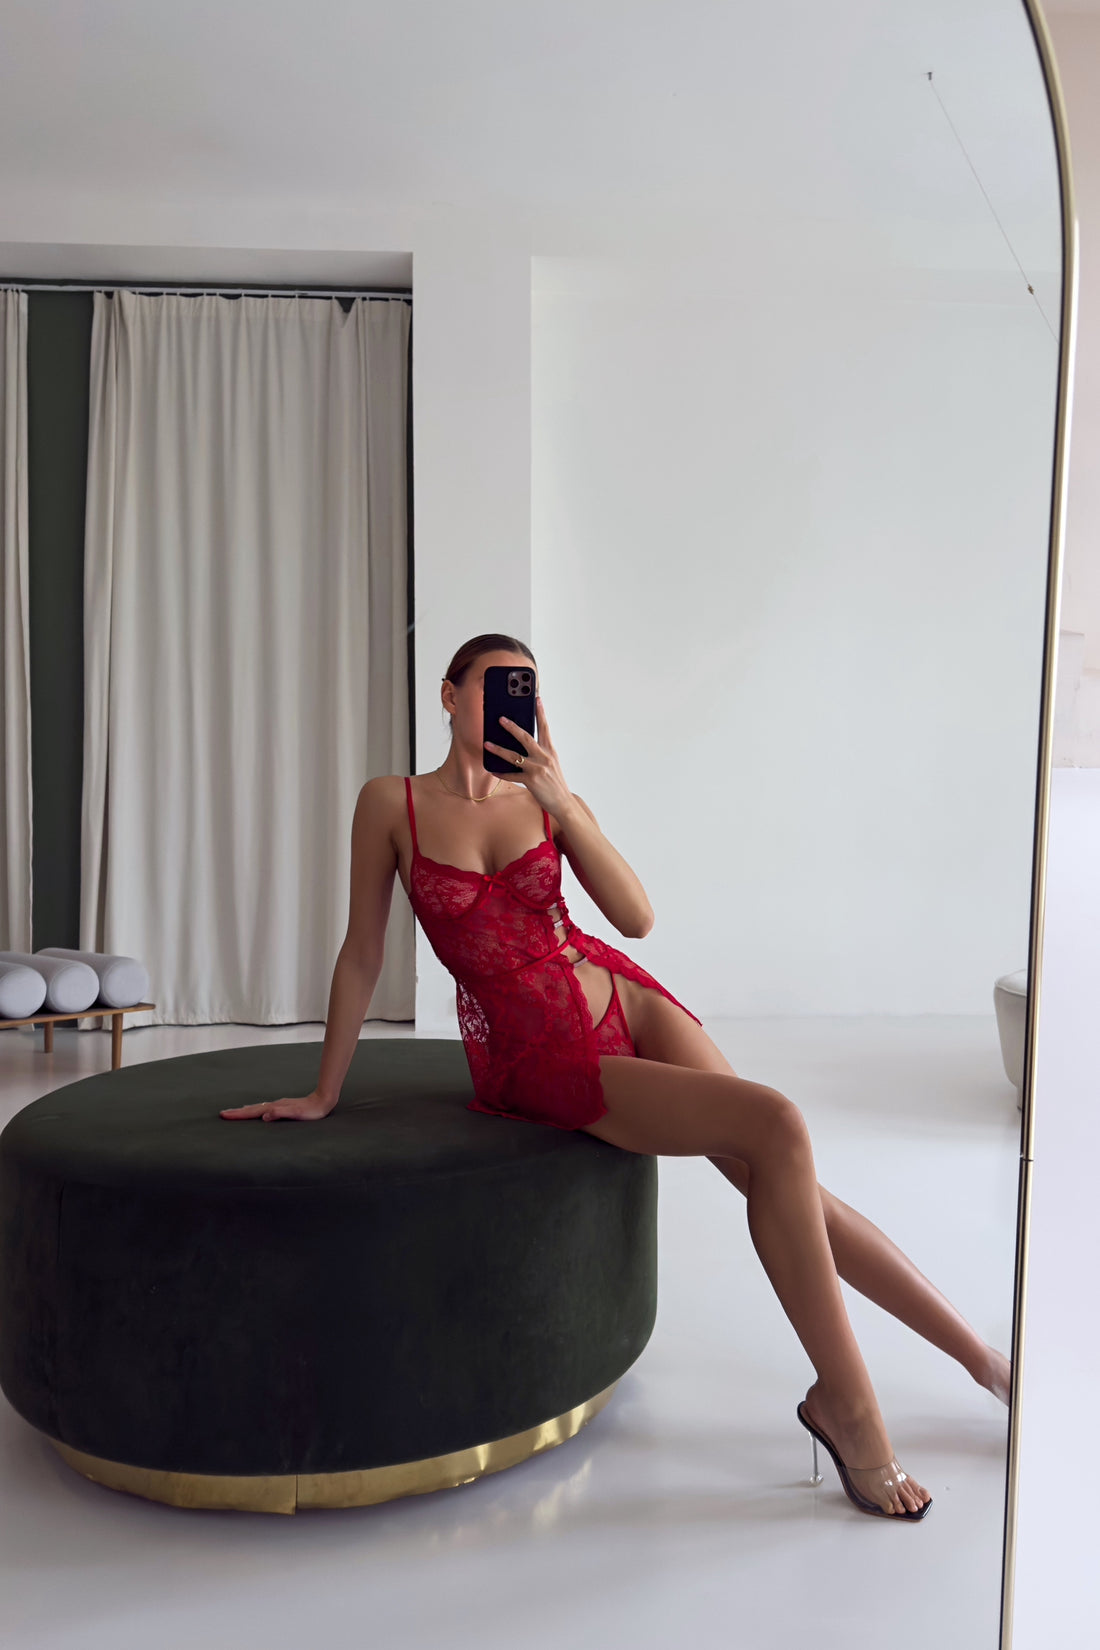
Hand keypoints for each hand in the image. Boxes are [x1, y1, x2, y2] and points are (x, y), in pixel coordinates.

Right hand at [219, 1089, 335, 1121]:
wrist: (322, 1101)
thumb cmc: (311, 1111)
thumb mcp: (296, 1114)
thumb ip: (280, 1113)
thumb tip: (265, 1116)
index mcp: (274, 1108)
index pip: (253, 1112)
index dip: (238, 1114)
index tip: (224, 1115)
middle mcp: (274, 1106)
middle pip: (252, 1109)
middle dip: (238, 1112)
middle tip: (223, 1114)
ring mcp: (278, 1105)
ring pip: (258, 1108)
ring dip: (246, 1111)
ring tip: (235, 1112)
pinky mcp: (283, 1107)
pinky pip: (264, 1109)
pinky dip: (256, 1110)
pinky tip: (257, 1112)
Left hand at [484, 695, 574, 818]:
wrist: (563, 802)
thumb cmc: (555, 782)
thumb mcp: (551, 763)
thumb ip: (540, 752)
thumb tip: (524, 743)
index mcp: (550, 751)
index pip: (545, 728)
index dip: (541, 713)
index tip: (537, 699)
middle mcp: (544, 757)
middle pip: (525, 738)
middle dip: (512, 727)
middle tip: (500, 719)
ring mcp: (537, 769)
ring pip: (514, 756)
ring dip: (498, 749)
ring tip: (487, 744)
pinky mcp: (531, 781)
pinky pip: (512, 775)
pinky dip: (501, 773)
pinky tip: (493, 770)